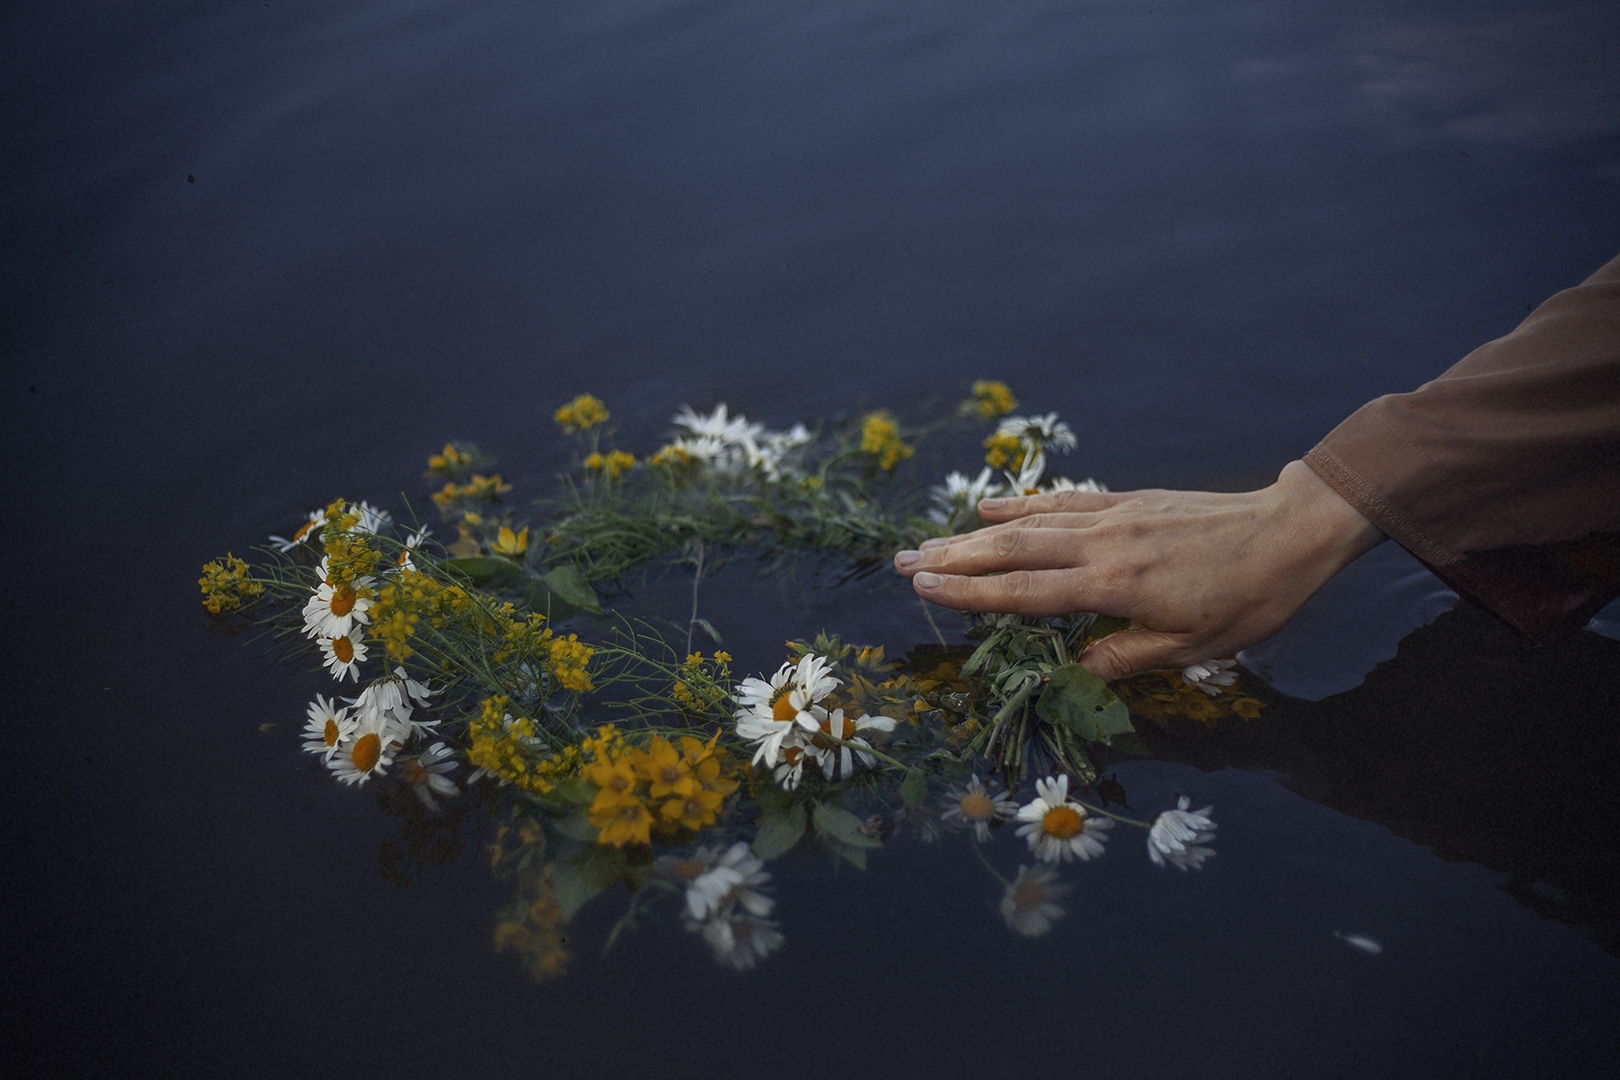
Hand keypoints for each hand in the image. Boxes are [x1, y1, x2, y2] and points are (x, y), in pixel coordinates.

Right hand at [893, 461, 1383, 680]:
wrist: (1290, 532)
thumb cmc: (1249, 599)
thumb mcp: (1192, 649)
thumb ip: (1125, 658)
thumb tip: (1072, 674)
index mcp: (1115, 586)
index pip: (1025, 592)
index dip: (970, 594)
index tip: (924, 591)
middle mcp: (1103, 545)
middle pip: (1011, 551)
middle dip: (951, 560)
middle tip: (900, 565)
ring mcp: (1112, 516)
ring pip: (1028, 524)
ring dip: (972, 535)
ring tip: (927, 542)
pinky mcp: (1126, 501)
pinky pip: (1062, 501)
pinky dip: (1022, 504)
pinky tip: (990, 507)